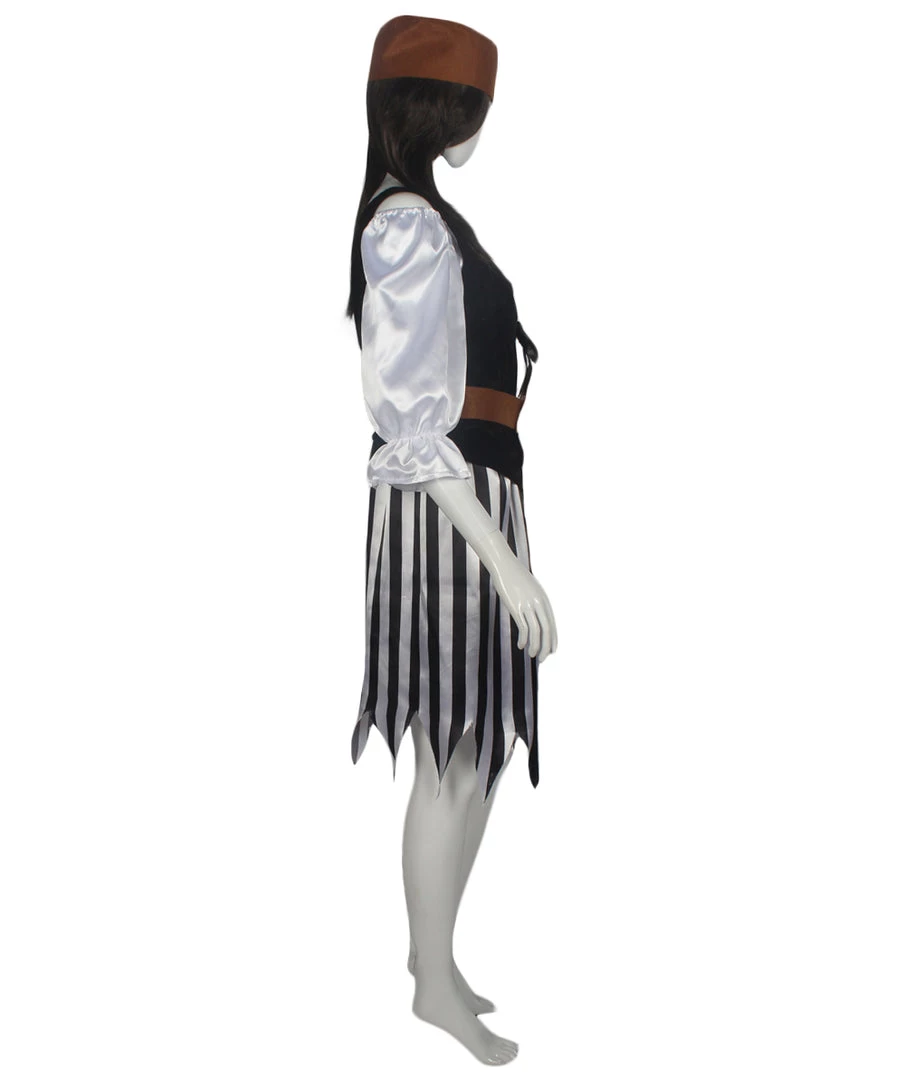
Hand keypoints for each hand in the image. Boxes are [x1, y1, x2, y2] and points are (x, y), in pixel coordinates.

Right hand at [490, 547, 556, 662]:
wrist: (504, 565)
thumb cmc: (515, 577)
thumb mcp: (530, 589)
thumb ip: (534, 602)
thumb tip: (534, 615)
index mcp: (543, 600)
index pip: (552, 624)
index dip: (553, 640)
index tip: (551, 651)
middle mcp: (538, 603)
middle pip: (547, 630)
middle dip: (546, 647)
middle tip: (542, 659)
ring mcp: (527, 605)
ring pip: (536, 631)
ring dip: (535, 646)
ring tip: (532, 655)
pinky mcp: (516, 607)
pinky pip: (523, 627)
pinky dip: (524, 639)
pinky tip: (521, 645)